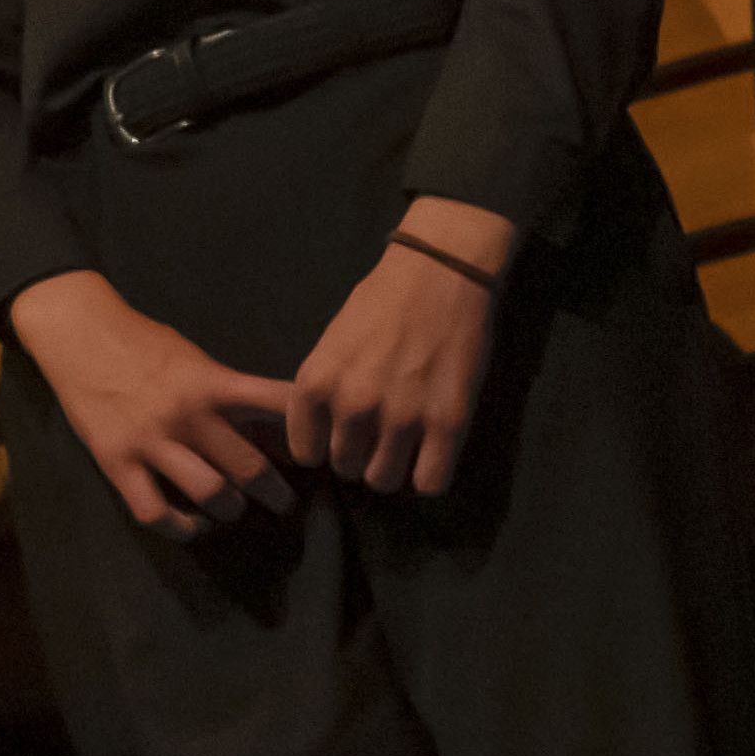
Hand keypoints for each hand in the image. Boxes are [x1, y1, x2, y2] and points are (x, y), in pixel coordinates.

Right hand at [2, 272, 296, 529]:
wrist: (78, 333)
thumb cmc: (142, 341)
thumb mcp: (194, 358)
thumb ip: (227, 391)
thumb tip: (267, 429)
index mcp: (214, 383)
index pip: (278, 405)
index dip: (308, 432)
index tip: (321, 452)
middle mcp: (189, 415)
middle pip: (250, 467)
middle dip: (276, 493)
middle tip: (283, 503)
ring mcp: (152, 441)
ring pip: (211, 494)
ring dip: (231, 510)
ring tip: (232, 510)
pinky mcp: (118, 462)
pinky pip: (155, 512)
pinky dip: (180, 528)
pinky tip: (191, 525)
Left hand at [285, 203, 514, 495]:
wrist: (439, 272)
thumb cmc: (381, 301)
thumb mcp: (330, 344)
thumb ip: (323, 391)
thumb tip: (321, 437)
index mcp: (317, 383)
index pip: (306, 452)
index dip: (325, 447)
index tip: (341, 435)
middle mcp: (353, 405)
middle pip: (345, 469)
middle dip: (360, 455)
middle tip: (379, 434)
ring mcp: (401, 416)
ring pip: (383, 481)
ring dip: (393, 467)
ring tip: (405, 443)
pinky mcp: (448, 422)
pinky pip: (430, 483)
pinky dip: (429, 476)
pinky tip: (432, 454)